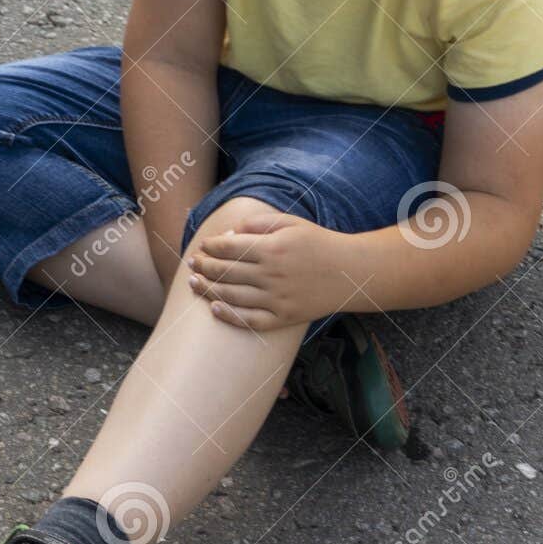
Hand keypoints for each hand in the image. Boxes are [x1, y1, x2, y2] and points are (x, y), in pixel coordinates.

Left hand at [185, 210, 359, 330]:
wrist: (350, 272)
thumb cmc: (317, 243)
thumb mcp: (291, 223)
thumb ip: (258, 223)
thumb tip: (229, 233)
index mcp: (272, 248)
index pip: (229, 248)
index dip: (210, 247)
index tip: (202, 246)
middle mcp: (271, 275)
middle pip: (226, 272)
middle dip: (204, 267)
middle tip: (192, 264)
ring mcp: (277, 299)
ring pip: (232, 297)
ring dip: (208, 290)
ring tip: (193, 283)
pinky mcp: (284, 317)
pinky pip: (251, 320)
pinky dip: (230, 316)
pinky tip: (214, 309)